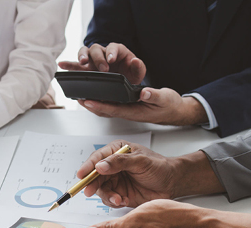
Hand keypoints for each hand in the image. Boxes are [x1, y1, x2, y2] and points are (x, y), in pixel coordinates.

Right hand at [58, 43, 145, 84]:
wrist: (123, 85)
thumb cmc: (130, 77)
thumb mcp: (137, 74)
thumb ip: (139, 68)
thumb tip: (135, 60)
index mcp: (118, 51)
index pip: (114, 47)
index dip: (111, 52)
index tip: (111, 60)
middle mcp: (104, 52)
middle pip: (97, 49)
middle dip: (98, 58)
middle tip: (103, 69)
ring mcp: (94, 59)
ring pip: (86, 52)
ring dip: (82, 56)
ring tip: (82, 64)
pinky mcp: (86, 67)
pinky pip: (75, 64)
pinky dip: (68, 64)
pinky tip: (61, 65)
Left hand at [79, 88, 208, 125]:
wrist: (174, 111)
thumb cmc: (169, 106)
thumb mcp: (165, 99)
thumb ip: (154, 96)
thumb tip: (144, 93)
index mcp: (134, 111)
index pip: (113, 109)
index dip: (99, 105)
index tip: (87, 101)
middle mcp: (127, 111)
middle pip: (104, 109)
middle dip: (90, 104)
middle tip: (76, 97)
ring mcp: (126, 109)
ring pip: (105, 106)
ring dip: (92, 101)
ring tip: (79, 94)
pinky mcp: (127, 105)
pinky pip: (110, 103)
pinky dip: (99, 98)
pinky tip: (92, 93)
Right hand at [79, 141, 225, 207]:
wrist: (172, 183)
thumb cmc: (160, 167)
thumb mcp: (141, 161)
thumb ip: (120, 162)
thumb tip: (100, 165)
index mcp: (117, 151)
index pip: (97, 158)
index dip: (87, 166)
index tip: (81, 175)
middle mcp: (113, 166)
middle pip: (95, 175)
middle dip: (92, 184)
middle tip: (89, 191)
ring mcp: (115, 180)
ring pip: (100, 189)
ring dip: (107, 195)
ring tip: (118, 199)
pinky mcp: (119, 193)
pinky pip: (109, 199)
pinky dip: (114, 202)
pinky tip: (123, 201)